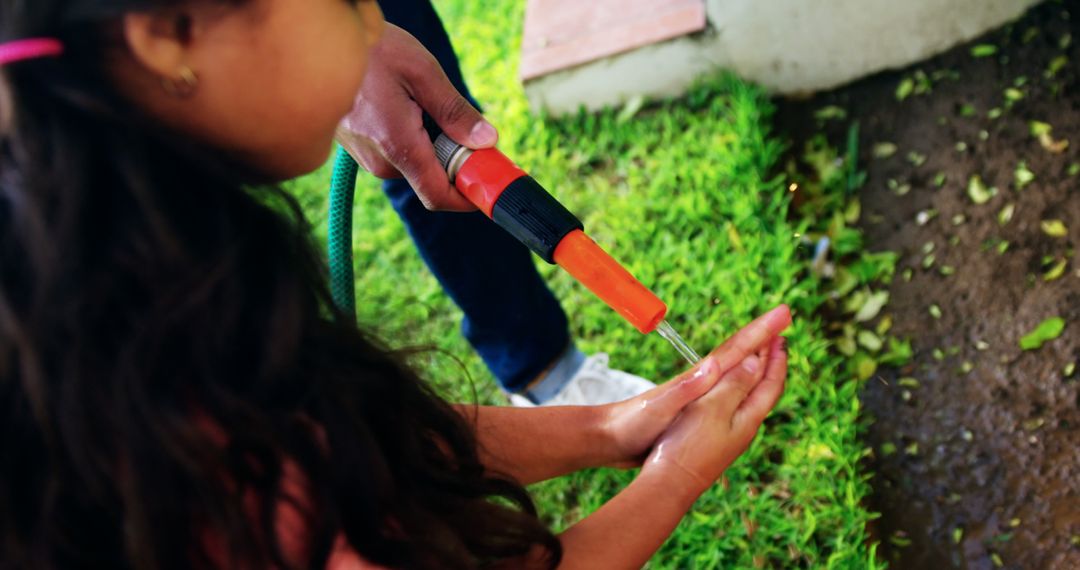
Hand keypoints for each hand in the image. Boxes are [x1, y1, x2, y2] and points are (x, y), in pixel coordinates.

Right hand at [336, 24, 497, 210]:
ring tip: (424, 103)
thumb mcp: (423, 72)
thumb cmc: (372, 50)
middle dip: (455, 160)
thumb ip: (455, 112)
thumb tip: (486, 141)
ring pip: (415, 165)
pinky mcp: (360, 148)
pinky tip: (406, 105)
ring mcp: (366, 157)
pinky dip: (413, 139)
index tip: (491, 182)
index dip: (469, 197)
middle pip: (431, 179)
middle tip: (467, 127)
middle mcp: (379, 161)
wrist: (318, 43)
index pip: (439, 196)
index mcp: (397, 145)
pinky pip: (397, 154)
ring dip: (433, 145)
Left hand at [599, 305, 791, 468]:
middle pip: (738, 353)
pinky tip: (740, 383)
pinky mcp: (689, 408)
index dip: (761, 332)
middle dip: (763, 336)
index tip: (784, 312)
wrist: (606, 438)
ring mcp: (694, 393)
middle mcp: (698, 381)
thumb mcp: (661, 408)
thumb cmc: (631, 424)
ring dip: (753, 355)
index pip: (736, 350)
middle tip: (786, 317)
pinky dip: (738, 379)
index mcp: (696, 379)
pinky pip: (724, 389)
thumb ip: (687, 388)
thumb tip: (717, 364)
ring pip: (732, 370)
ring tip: (772, 345)